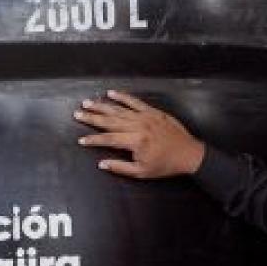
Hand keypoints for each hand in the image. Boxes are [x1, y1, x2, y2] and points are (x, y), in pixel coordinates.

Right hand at [74, 90, 204, 178]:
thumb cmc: (165, 165)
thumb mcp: (142, 172)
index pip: (108, 139)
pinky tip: (111, 93)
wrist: (188, 154)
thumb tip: (101, 163)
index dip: (93, 140)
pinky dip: (123, 96)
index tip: (81, 140)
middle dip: (92, 117)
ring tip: (88, 103)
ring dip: (102, 106)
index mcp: (136, 141)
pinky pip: (135, 102)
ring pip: (119, 109)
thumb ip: (120, 167)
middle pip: (110, 121)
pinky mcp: (152, 111)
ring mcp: (146, 116)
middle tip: (77, 113)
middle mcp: (139, 126)